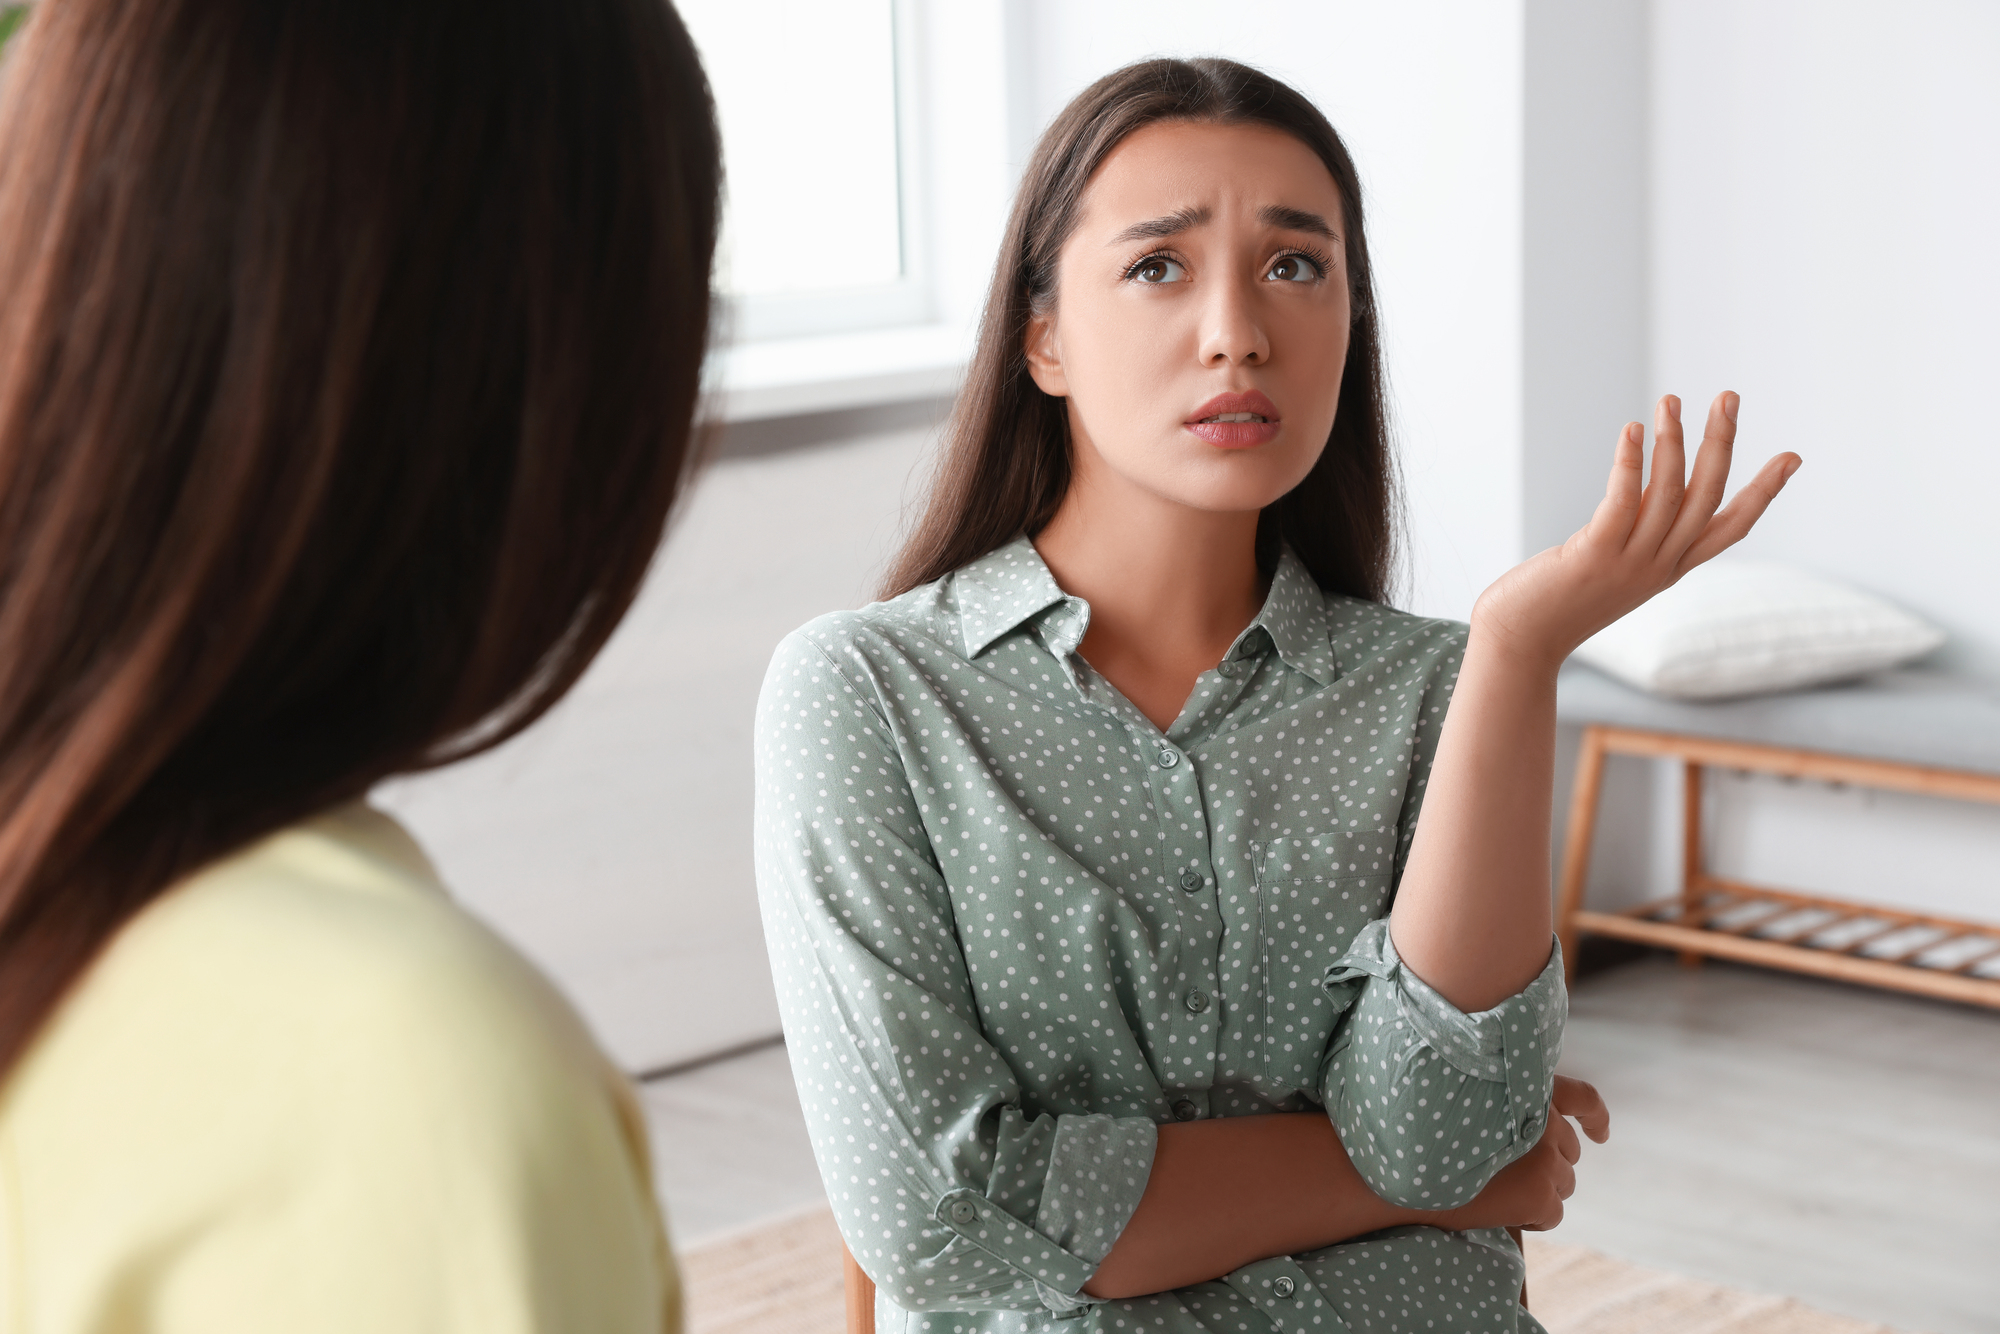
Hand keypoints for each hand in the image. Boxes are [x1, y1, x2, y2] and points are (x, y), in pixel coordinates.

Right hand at [1431, 1076, 1610, 1231]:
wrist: (1409, 1168)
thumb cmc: (1429, 1134)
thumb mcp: (1472, 1101)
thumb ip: (1508, 1105)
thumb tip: (1539, 1129)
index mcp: (1529, 1090)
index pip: (1583, 1097)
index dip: (1596, 1116)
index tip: (1599, 1134)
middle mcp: (1545, 1119)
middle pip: (1569, 1151)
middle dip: (1548, 1164)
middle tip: (1509, 1172)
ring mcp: (1546, 1156)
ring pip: (1564, 1183)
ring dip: (1539, 1191)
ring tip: (1498, 1190)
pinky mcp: (1542, 1192)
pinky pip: (1553, 1214)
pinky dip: (1533, 1219)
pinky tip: (1501, 1210)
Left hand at [1471, 393, 1800, 670]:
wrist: (1520, 644)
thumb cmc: (1559, 601)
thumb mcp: (1613, 563)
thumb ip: (1636, 530)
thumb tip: (1647, 485)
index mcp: (1669, 568)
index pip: (1731, 527)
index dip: (1764, 492)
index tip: (1793, 456)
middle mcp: (1658, 566)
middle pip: (1705, 497)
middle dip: (1721, 444)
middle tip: (1729, 397)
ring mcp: (1628, 563)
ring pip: (1667, 494)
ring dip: (1673, 441)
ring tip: (1671, 400)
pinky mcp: (1592, 556)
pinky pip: (1622, 502)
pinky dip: (1630, 463)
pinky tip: (1632, 430)